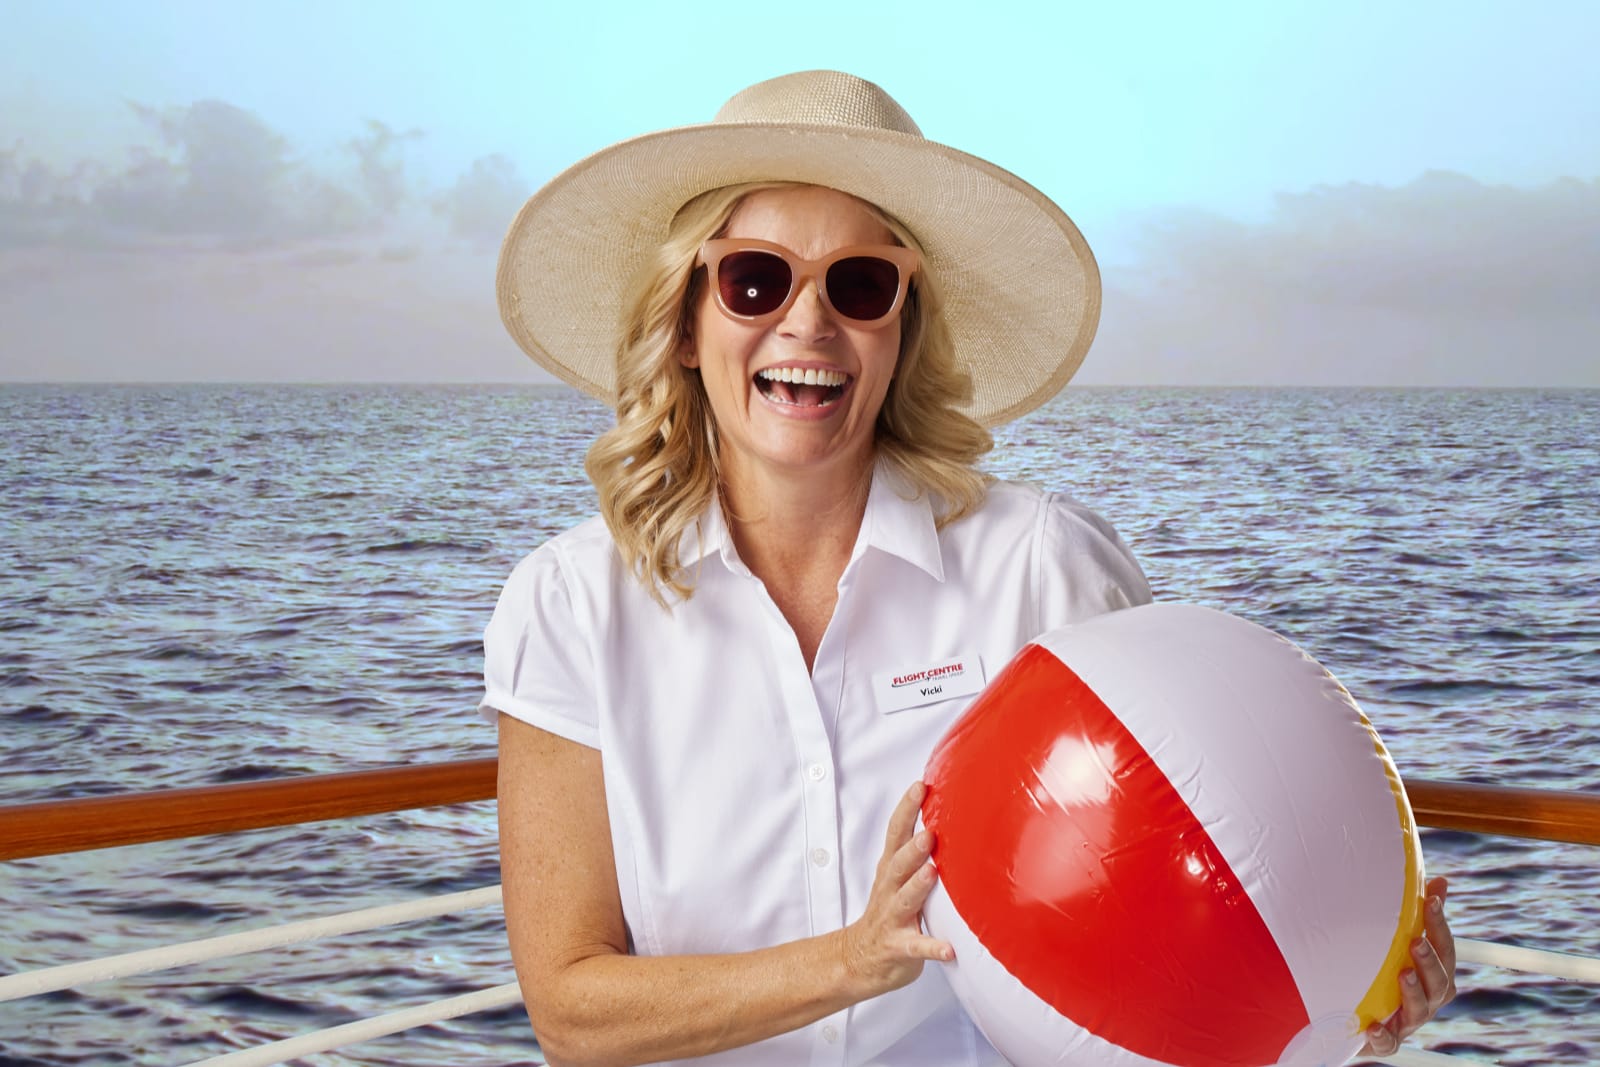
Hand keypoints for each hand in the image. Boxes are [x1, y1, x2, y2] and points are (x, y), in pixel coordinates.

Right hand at [839, 782, 954, 996]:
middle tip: (928, 832)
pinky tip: (949, 950)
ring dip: (917, 886)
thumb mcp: (896, 879)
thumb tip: (947, 818)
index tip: (920, 785)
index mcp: (890, 871)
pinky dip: (932, 948)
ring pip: (904, 900)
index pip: (895, 834)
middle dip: (912, 847)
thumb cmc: (888, 913)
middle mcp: (888, 890)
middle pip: (897, 864)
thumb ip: (915, 853)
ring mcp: (892, 918)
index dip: (906, 810)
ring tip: (932, 873)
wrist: (858, 959)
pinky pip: (916, 948)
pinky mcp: (898, 947)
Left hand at [1360, 876, 1457, 1057]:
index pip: (1445, 950)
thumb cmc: (1385, 976)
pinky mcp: (1386, 1041)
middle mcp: (1427, 1000)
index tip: (1431, 901)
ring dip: (1413, 993)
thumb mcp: (1400, 946)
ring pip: (1420, 1011)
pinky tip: (1374, 1025)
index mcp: (1434, 976)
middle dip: (1430, 962)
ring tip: (1402, 974)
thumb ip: (1420, 917)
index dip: (1440, 926)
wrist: (1356, 1020)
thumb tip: (1439, 881)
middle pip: (1439, 983)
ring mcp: (1408, 1022)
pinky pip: (1388, 1043)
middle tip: (1416, 942)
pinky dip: (1383, 1036)